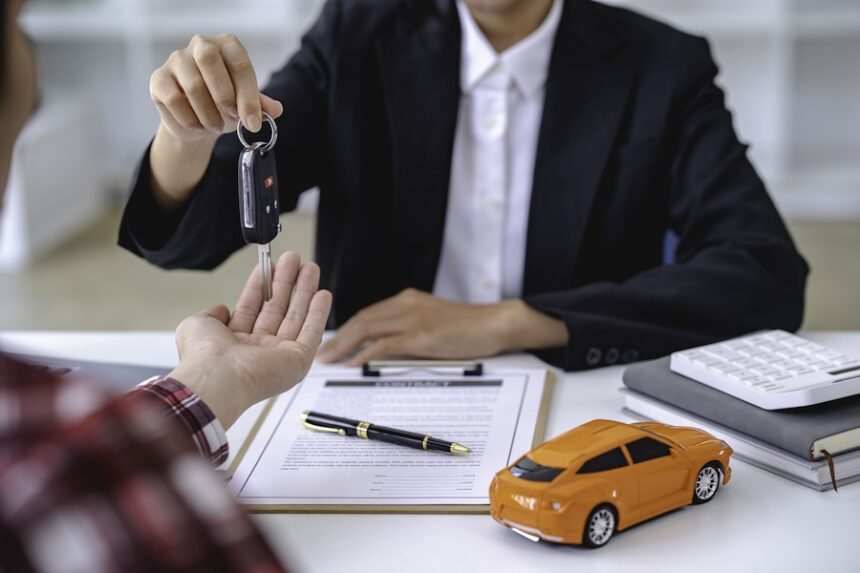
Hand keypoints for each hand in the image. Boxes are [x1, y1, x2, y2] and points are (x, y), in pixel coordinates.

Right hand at [150, 33, 282, 143]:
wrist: (196, 121)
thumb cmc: (224, 105)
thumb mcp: (245, 104)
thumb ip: (260, 104)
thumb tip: (275, 109)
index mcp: (227, 45)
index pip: (240, 64)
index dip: (248, 97)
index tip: (253, 123)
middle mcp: (200, 44)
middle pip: (209, 60)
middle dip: (225, 97)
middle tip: (233, 119)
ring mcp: (176, 59)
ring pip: (193, 87)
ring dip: (209, 115)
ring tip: (215, 126)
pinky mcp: (158, 78)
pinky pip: (175, 100)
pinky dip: (190, 120)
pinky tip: (198, 126)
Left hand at [169, 252, 331, 428]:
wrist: (217, 376)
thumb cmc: (204, 356)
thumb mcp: (197, 324)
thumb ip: (210, 314)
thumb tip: (221, 309)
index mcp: (235, 343)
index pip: (253, 307)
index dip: (263, 285)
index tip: (270, 266)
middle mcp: (258, 349)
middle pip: (278, 309)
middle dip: (287, 282)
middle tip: (294, 260)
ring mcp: (279, 355)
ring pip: (296, 317)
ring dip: (305, 292)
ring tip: (310, 268)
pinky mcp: (298, 360)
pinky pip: (312, 333)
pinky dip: (318, 313)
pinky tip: (322, 295)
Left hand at [316, 288, 567, 364]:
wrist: (495, 322)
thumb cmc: (469, 327)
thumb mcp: (434, 320)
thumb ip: (411, 329)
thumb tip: (387, 348)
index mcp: (407, 300)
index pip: (368, 314)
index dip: (347, 329)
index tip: (333, 342)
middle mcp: (406, 305)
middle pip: (362, 320)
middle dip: (339, 337)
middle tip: (322, 353)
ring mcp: (413, 319)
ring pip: (368, 329)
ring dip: (345, 345)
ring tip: (330, 360)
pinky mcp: (422, 336)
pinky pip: (386, 344)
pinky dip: (367, 353)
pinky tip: (355, 363)